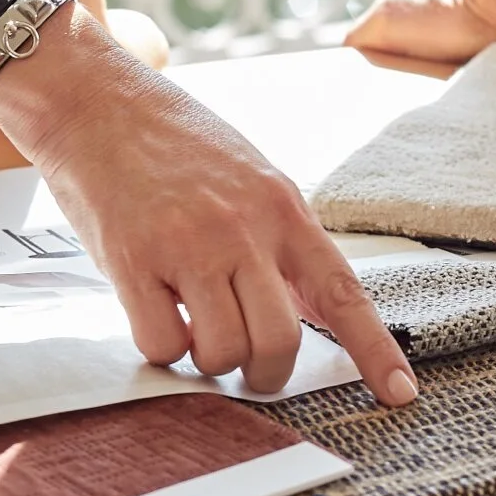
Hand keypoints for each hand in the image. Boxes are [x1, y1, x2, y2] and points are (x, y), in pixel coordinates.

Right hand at [0, 16, 416, 406]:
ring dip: (208, 360)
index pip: (341, 291)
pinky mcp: (134, 260)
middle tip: (244, 367)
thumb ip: (278, 239)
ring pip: (222, 351)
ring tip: (190, 327)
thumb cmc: (170, 141)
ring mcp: (188, 245)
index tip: (400, 394)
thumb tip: (312, 305)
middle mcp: (242, 228)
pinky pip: (163, 344)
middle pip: (279, 341)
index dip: (374, 350)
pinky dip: (162, 349)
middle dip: (264, 372)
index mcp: (281, 207)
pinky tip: (154, 314)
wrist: (94, 100)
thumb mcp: (248, 176)